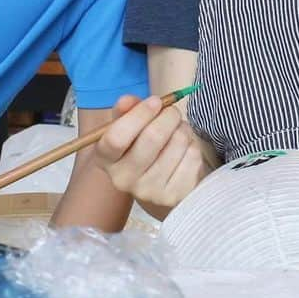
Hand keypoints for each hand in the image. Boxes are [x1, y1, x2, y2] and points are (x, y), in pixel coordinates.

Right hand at [93, 95, 206, 210]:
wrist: (160, 183)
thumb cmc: (141, 145)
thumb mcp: (128, 126)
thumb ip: (126, 109)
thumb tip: (127, 100)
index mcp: (105, 159)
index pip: (116, 138)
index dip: (139, 114)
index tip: (155, 101)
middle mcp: (123, 179)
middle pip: (152, 137)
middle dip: (168, 115)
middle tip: (171, 112)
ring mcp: (149, 192)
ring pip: (177, 142)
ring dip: (183, 129)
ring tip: (177, 132)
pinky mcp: (174, 196)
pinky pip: (192, 156)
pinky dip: (193, 145)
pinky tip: (184, 149)